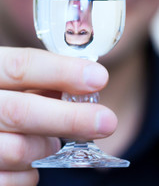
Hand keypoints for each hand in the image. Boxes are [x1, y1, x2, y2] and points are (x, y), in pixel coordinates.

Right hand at [0, 47, 116, 184]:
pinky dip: (32, 171)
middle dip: (70, 117)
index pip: (20, 67)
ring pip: (19, 150)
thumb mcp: (15, 83)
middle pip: (21, 111)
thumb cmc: (6, 98)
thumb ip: (41, 83)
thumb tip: (82, 86)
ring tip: (53, 142)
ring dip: (48, 146)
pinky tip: (32, 157)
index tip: (98, 77)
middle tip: (106, 120)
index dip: (62, 72)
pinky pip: (14, 179)